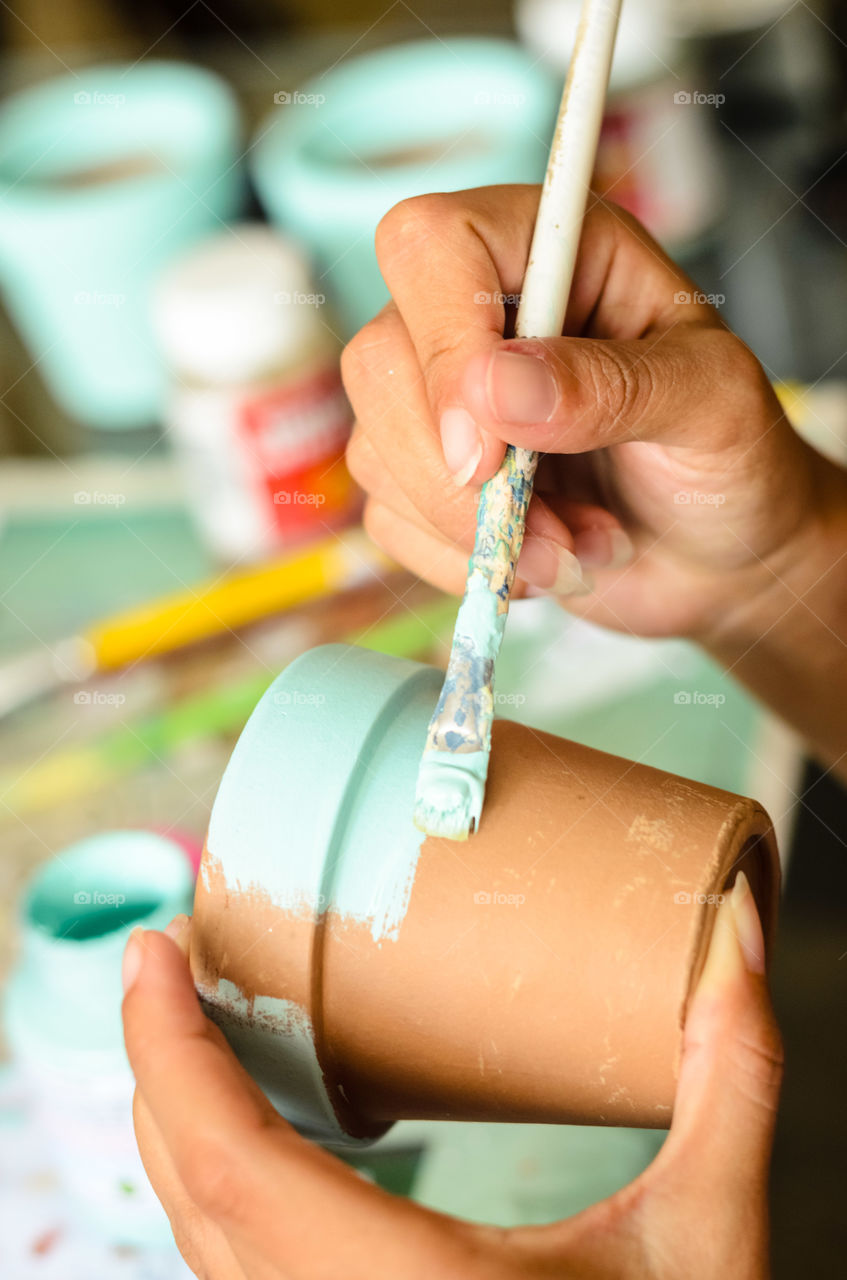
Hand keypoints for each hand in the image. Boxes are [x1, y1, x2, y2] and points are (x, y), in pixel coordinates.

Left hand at [123, 875, 781, 1278]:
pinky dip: (211, 1175)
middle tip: (172, 950)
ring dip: (176, 1115)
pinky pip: (230, 1264)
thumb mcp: (708, 1238)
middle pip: (188, 1186)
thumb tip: (738, 932)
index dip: (166, 1050)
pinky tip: (242, 1120)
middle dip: (158, 1059)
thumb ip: (730, 1077)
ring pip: (198, 1232)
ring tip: (194, 1014)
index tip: (150, 947)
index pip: (230, 1163)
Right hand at [342, 186, 832, 641]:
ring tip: (576, 543)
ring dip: (474, 530)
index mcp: (551, 250)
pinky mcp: (428, 476)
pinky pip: (390, 521)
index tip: (487, 451)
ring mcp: (443, 398)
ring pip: (374, 451)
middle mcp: (479, 312)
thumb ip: (614, 387)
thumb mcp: (712, 405)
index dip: (444, 345)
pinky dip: (465, 563)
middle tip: (553, 526)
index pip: (433, 244)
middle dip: (455, 475)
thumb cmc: (732, 456)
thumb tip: (493, 392)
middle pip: (379, 359)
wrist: (720, 556)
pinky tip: (542, 559)